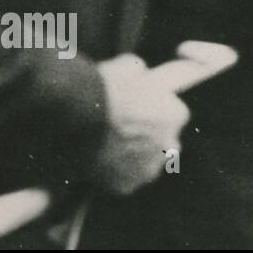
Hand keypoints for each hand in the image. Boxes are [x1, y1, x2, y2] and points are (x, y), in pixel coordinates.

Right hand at [92, 54, 190, 195]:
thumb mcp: (129, 67)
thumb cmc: (103, 89)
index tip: (139, 111)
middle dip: (148, 137)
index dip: (155, 112)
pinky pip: (124, 180)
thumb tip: (139, 72)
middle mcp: (170, 144)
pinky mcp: (125, 186)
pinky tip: (101, 161)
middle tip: (124, 130)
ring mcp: (147, 168)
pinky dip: (115, 174)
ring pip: (145, 164)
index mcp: (177, 115)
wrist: (74, 117)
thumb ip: (141, 74)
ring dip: (134, 157)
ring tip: (110, 146)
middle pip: (163, 142)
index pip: (173, 115)